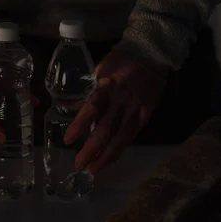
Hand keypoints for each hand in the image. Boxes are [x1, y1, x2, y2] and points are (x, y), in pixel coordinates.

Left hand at [63, 49, 166, 173]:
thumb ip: (87, 91)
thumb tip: (67, 107)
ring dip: (106, 156)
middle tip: (78, 164)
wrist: (153, 52)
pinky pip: (131, 136)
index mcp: (107, 86)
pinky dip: (119, 149)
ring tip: (92, 169)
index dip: (80, 125)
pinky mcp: (146, 114)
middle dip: (92, 149)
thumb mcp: (99, 70)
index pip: (92, 108)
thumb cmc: (120, 60)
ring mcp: (136, 108)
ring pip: (121, 138)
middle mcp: (122, 100)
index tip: (68, 140)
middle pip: (106, 129)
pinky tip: (108, 160)